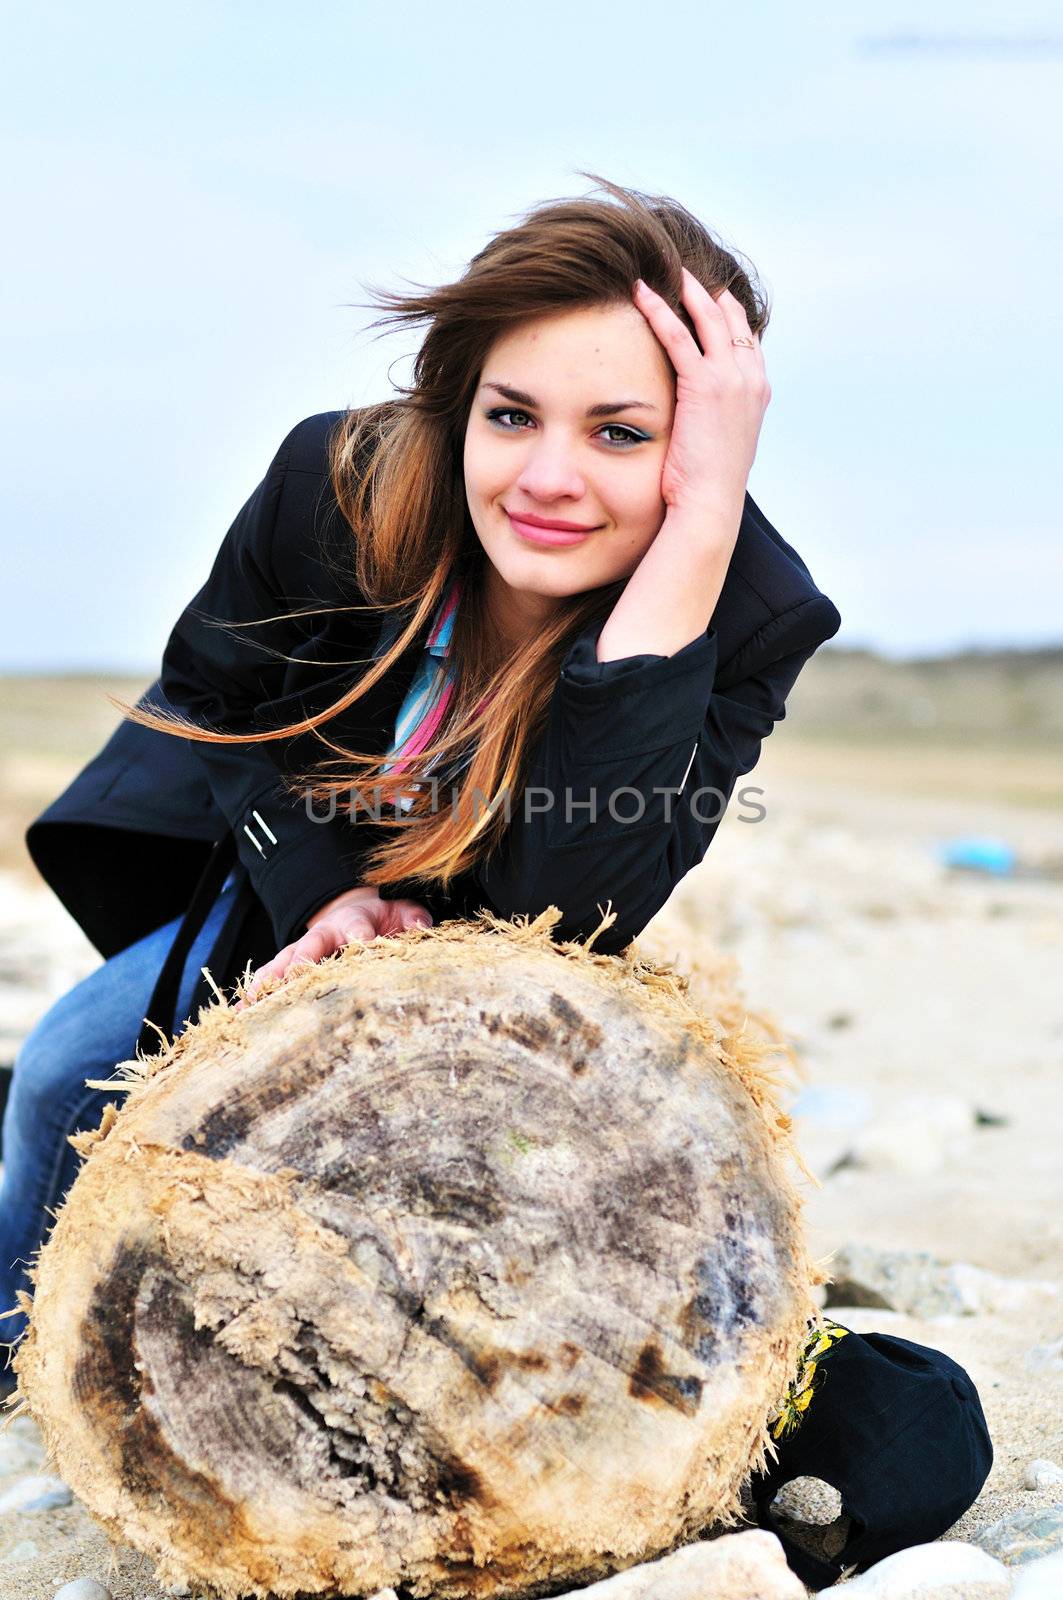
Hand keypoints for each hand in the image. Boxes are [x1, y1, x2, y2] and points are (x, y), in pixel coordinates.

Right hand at [233, 886, 433, 1009]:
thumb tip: (422, 928)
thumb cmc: (382, 918)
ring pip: (282, 964)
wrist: (354, 911)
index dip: (361, 939)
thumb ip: (413, 919)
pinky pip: (271, 978)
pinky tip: (242, 1013)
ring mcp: (304, 949)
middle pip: (309, 947)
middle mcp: (324, 934)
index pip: (357, 930)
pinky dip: (256, 995)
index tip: (363, 947)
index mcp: (353, 921)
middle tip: (292, 979)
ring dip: (267, 982)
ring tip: (252, 1002)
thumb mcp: (403, 913)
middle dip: (301, 963)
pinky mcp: (292, 963)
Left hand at [632, 267, 770, 515]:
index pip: (745, 339)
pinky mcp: (704, 384)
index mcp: (757, 392)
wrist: (711, 505)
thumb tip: (699, 416)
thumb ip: (717, 418)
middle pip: (731, 319)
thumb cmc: (709, 486)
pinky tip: (642, 294)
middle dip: (709, 292)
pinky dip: (660, 310)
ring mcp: (731, 379)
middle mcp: (750, 379)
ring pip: (708, 318)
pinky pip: (679, 335)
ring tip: (663, 270)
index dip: (727, 314)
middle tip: (685, 270)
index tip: (709, 295)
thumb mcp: (721, 444)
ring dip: (685, 290)